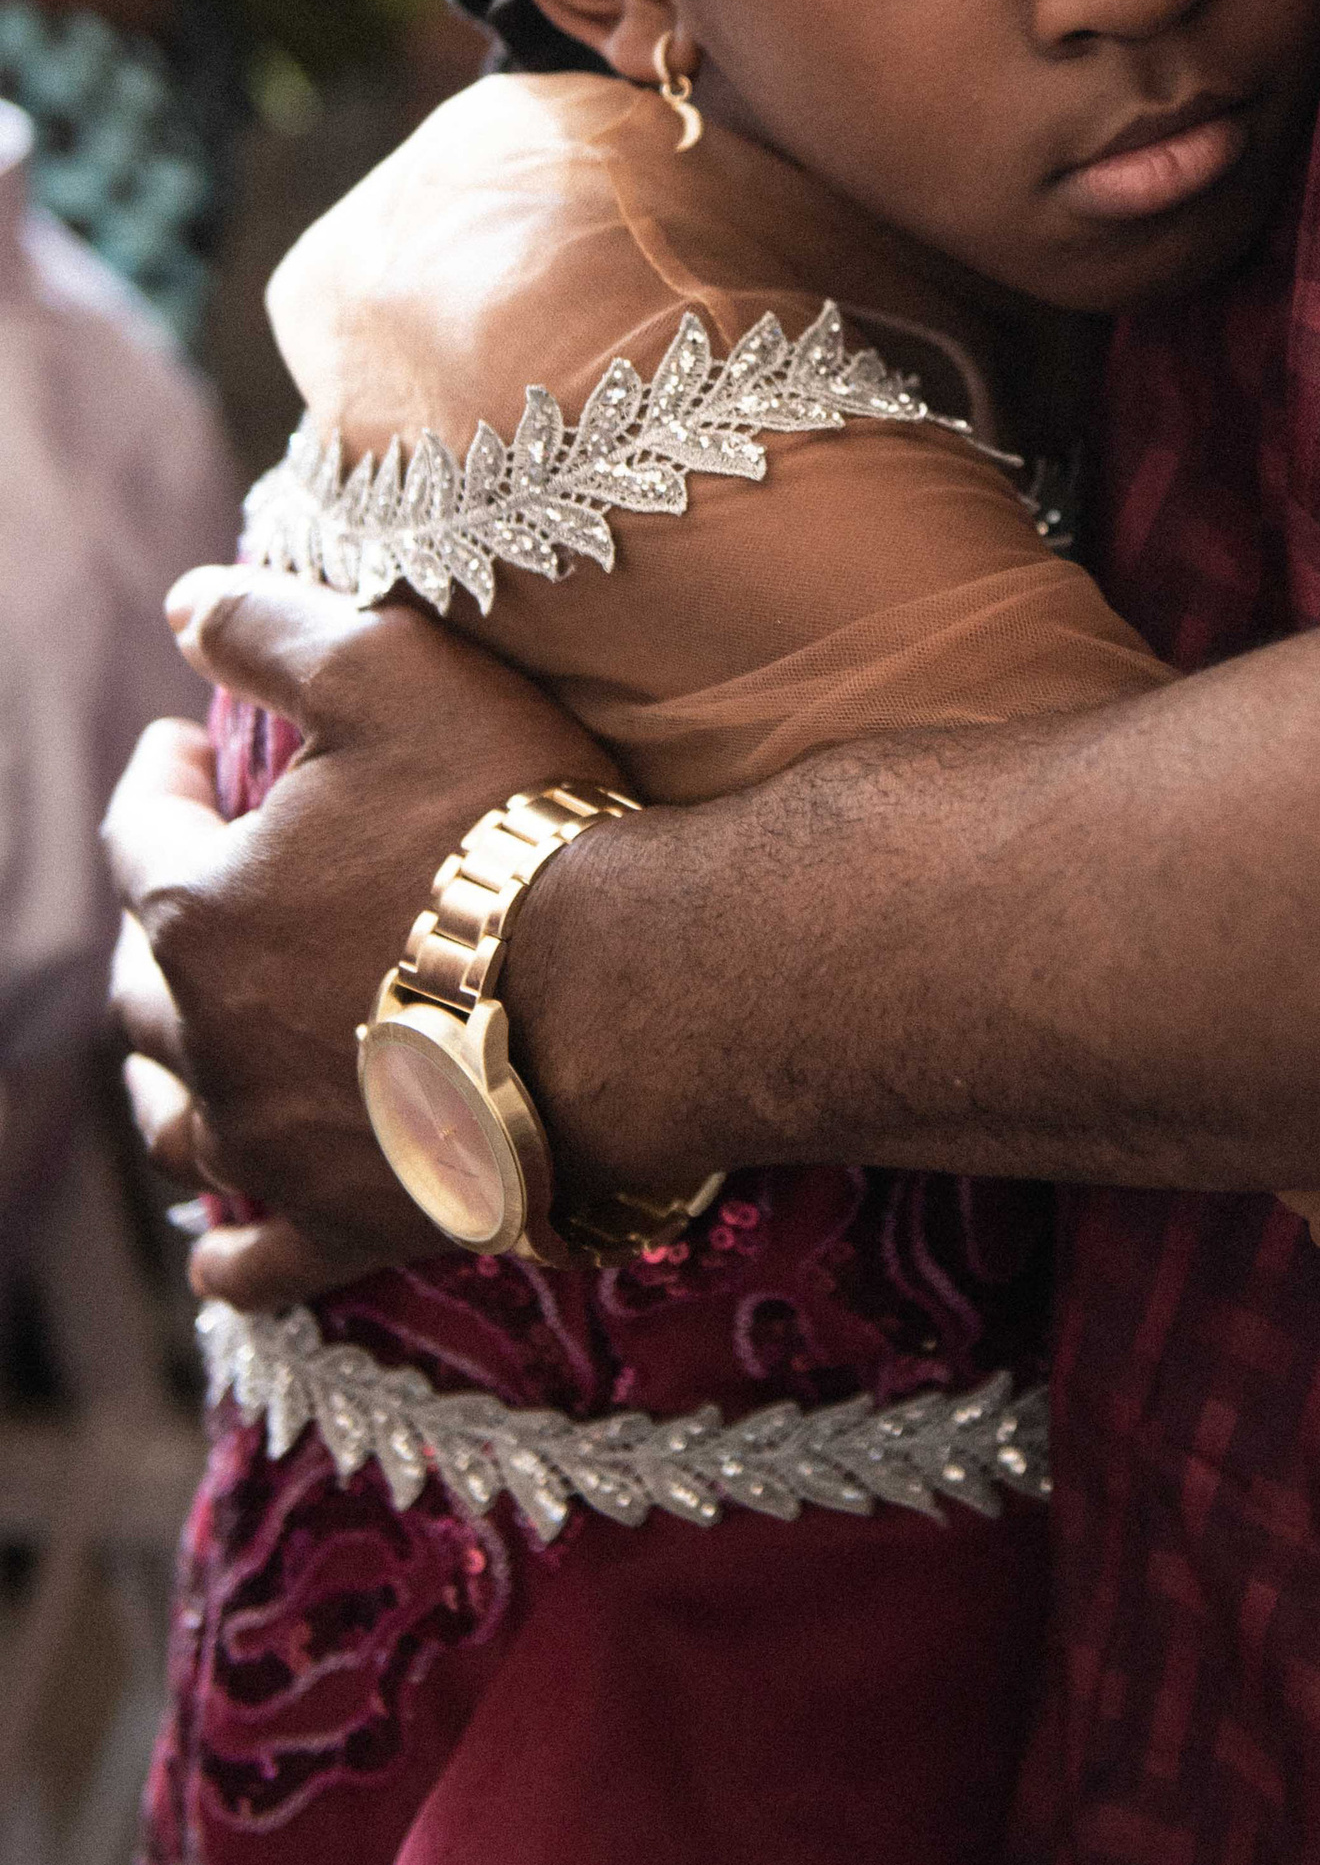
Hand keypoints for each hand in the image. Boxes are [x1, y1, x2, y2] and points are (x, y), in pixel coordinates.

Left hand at [105, 568, 608, 1308]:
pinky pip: (263, 1260)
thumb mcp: (394, 672)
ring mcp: (278, 1142)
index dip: (156, 778)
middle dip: (154, 929)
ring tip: (184, 1056)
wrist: (634, 996)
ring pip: (180, 1119)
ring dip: (170, 1081)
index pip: (140, 829)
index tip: (180, 745)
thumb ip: (274, 630)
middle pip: (143, 984)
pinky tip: (220, 1255)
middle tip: (192, 888)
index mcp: (203, 907)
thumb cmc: (515, 817)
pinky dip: (233, 1256)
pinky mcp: (352, 1222)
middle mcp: (211, 1036)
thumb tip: (183, 603)